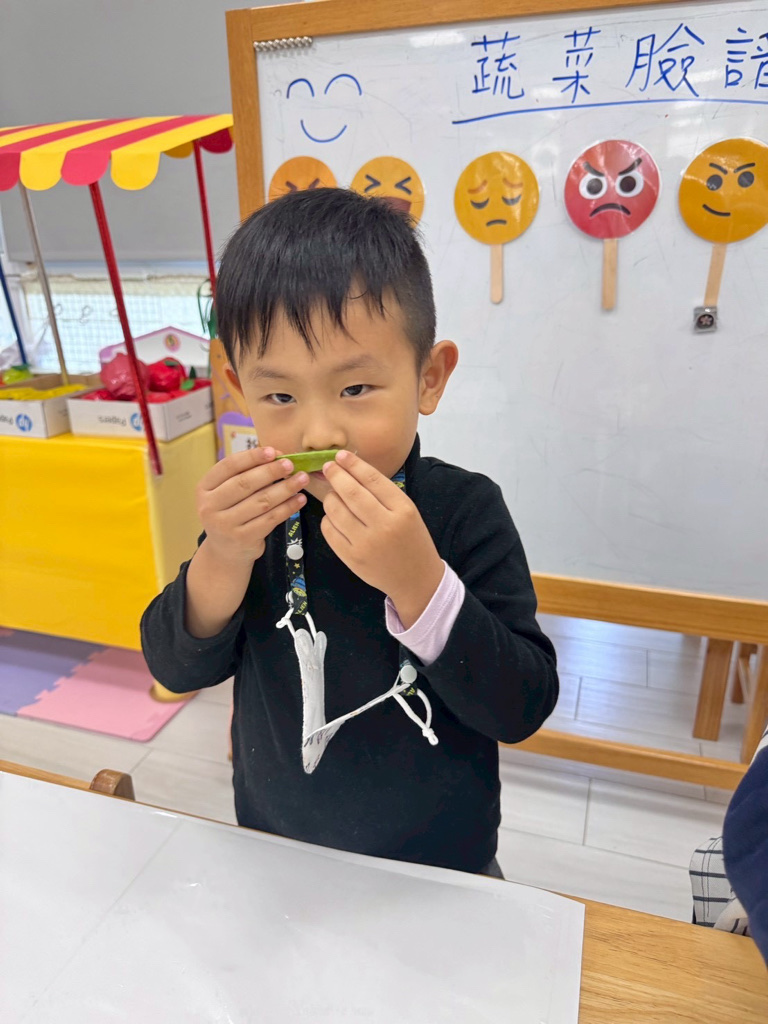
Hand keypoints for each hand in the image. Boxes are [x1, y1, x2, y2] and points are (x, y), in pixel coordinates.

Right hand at [196, 446, 307, 565]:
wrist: (225, 551)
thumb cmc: (230, 512)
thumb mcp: (227, 493)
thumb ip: (245, 473)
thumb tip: (276, 454)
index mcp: (204, 488)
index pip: (228, 466)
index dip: (252, 457)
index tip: (273, 451)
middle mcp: (210, 506)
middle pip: (245, 483)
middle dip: (271, 471)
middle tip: (291, 464)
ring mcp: (225, 525)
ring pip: (261, 501)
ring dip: (285, 488)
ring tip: (302, 479)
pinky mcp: (243, 538)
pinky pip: (270, 519)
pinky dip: (288, 507)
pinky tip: (300, 499)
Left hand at [320, 451, 444, 628]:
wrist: (416, 578)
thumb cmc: (412, 540)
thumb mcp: (408, 512)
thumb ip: (383, 494)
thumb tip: (351, 471)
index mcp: (402, 510)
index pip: (372, 479)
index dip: (353, 465)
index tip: (341, 456)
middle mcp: (384, 525)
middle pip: (351, 493)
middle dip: (336, 476)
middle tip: (329, 467)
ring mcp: (365, 543)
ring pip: (336, 511)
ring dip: (330, 497)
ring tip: (333, 494)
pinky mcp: (351, 558)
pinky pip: (330, 530)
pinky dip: (328, 519)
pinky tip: (334, 516)